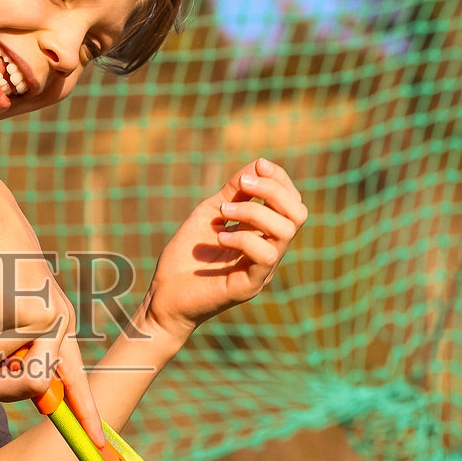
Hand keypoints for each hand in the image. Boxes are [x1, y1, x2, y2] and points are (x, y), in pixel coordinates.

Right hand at [0, 214, 107, 448]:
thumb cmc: (1, 273)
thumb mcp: (17, 314)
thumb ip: (20, 350)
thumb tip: (8, 386)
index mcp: (62, 327)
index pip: (77, 379)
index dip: (87, 414)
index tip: (99, 445)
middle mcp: (56, 324)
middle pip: (34, 386)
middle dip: (8, 383)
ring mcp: (34, 318)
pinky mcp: (9, 309)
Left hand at [138, 157, 307, 344]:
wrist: (163, 296)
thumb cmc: (185, 257)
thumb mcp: (210, 213)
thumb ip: (233, 192)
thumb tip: (257, 164)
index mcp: (264, 234)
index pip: (291, 202)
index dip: (280, 179)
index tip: (258, 165)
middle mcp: (269, 250)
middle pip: (298, 214)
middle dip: (273, 190)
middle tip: (242, 184)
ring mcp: (263, 270)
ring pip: (285, 231)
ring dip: (254, 211)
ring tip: (224, 211)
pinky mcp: (250, 285)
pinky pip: (265, 255)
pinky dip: (243, 237)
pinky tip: (220, 237)